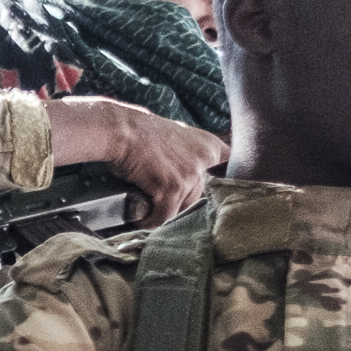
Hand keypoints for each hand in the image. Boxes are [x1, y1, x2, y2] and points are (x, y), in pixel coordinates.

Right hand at [45, 96, 225, 219]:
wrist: (120, 130)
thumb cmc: (140, 133)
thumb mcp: (176, 137)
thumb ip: (190, 155)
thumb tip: (192, 179)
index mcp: (209, 145)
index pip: (230, 168)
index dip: (221, 182)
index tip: (215, 191)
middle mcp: (204, 159)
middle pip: (201, 196)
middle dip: (181, 202)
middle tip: (163, 201)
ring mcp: (190, 174)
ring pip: (184, 208)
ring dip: (166, 212)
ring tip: (150, 209)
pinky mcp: (172, 188)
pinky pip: (165, 216)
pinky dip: (151, 220)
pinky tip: (142, 218)